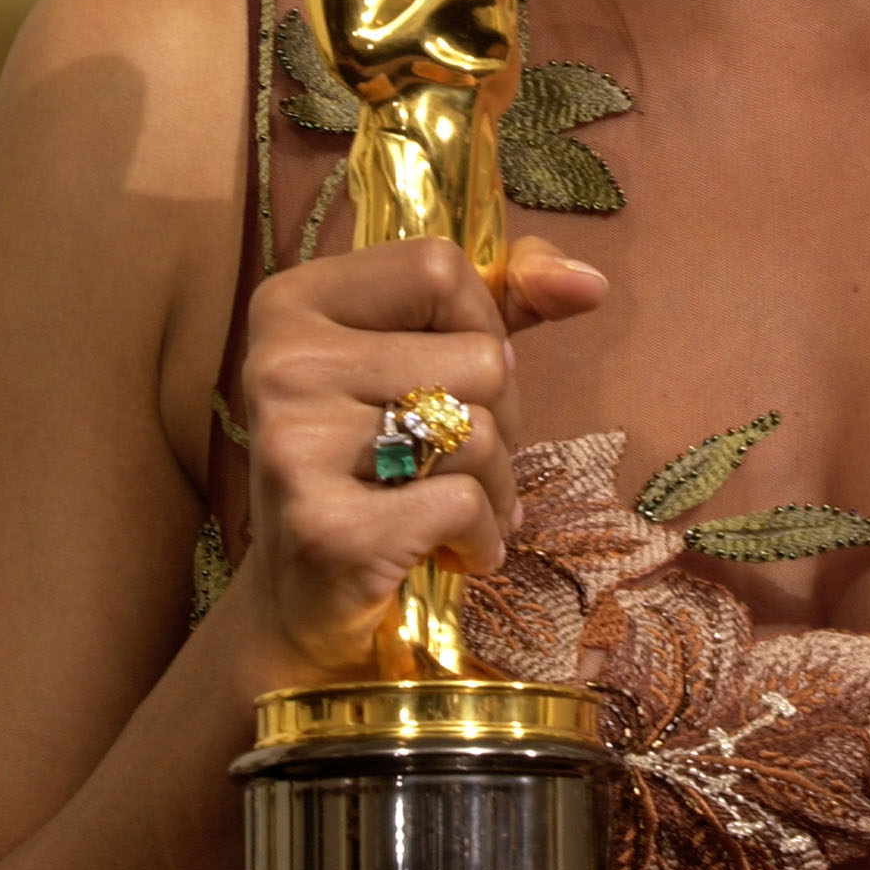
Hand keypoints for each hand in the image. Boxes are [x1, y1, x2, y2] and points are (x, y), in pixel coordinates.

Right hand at [242, 231, 604, 675]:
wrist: (304, 604)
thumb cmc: (379, 465)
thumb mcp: (429, 360)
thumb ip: (506, 302)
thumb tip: (590, 282)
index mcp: (291, 303)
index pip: (439, 266)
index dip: (483, 322)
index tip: (457, 372)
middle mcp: (279, 364)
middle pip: (478, 357)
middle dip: (500, 417)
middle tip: (457, 461)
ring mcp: (293, 446)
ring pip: (478, 432)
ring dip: (496, 484)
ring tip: (455, 507)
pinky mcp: (324, 528)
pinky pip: (465, 505)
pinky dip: (483, 537)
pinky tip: (452, 550)